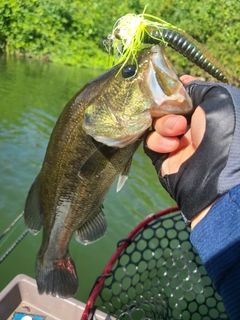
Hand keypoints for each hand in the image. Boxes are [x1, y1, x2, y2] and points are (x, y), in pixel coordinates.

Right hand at [145, 75, 239, 225]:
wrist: (215, 174)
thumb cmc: (222, 131)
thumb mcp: (218, 98)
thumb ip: (199, 87)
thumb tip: (183, 82)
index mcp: (205, 112)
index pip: (182, 96)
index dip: (173, 90)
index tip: (167, 86)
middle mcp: (190, 126)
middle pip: (164, 108)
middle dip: (166, 107)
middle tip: (174, 111)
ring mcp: (176, 142)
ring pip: (155, 124)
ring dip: (163, 124)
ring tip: (177, 131)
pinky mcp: (163, 157)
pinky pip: (150, 142)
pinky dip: (158, 141)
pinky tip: (171, 146)